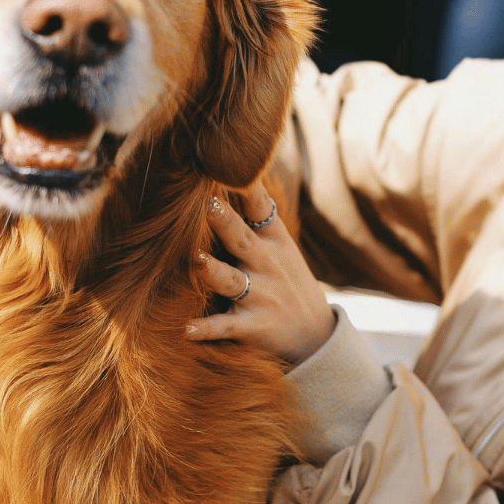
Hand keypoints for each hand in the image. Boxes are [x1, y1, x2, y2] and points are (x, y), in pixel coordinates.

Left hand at [186, 183, 335, 364]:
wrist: (317, 336)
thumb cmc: (289, 283)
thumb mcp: (282, 247)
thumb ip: (257, 218)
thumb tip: (237, 174)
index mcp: (274, 242)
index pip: (261, 208)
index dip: (248, 187)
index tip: (234, 166)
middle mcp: (267, 265)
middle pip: (241, 239)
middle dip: (225, 221)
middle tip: (207, 203)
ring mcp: (261, 296)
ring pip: (231, 281)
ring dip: (213, 271)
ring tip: (196, 260)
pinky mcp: (254, 326)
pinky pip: (226, 327)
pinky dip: (207, 329)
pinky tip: (187, 330)